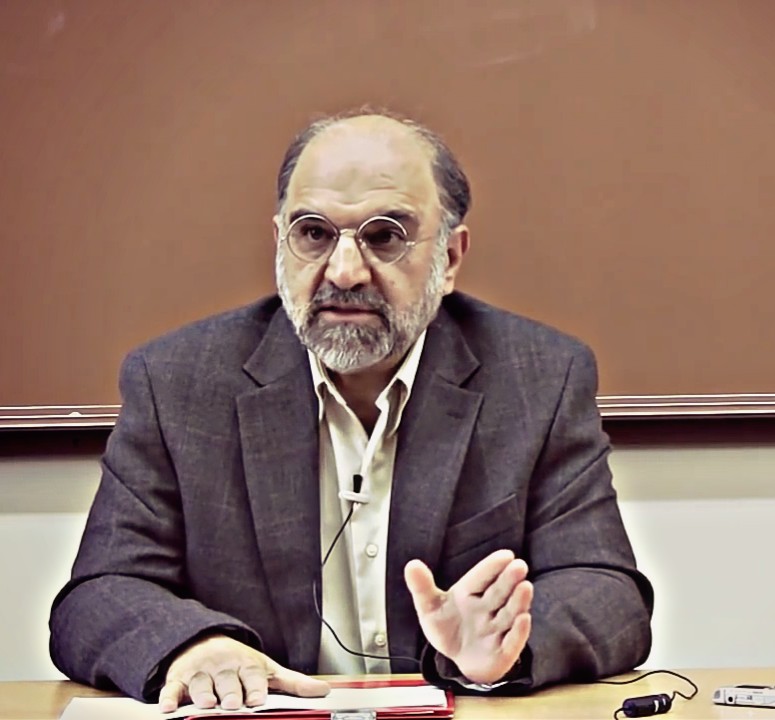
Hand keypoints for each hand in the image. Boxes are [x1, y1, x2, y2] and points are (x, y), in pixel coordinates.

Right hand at [158, 634, 329, 711]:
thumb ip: (293, 683)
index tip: (257, 700)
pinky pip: (172, 688)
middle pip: (226, 682)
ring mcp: (200, 672)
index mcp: (246, 665)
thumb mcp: (267, 669)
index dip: (254, 688)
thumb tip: (324, 691)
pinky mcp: (179, 679)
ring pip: (200, 685)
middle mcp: (223, 667)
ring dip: (202, 695)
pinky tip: (169, 707)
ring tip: (207, 705)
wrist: (204, 642)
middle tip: (231, 704)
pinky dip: (170, 697)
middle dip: (229, 693)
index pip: (252, 676)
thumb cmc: (240, 664)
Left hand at [404, 549, 532, 684]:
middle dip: (509, 580)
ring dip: (518, 602)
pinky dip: (518, 632)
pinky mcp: (502, 652)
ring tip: (525, 587)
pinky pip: (511, 642)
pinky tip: (524, 619)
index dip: (492, 566)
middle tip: (520, 566)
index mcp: (468, 593)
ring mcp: (496, 630)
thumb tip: (411, 564)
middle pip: (498, 593)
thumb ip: (421, 587)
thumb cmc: (447, 626)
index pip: (481, 577)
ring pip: (508, 614)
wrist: (458, 658)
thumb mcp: (429, 607)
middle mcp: (486, 608)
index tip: (506, 555)